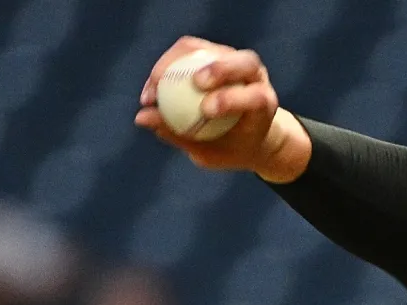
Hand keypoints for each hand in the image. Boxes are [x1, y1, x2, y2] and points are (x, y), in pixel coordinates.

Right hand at [134, 37, 310, 183]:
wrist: (247, 134)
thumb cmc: (230, 148)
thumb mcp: (209, 153)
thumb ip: (180, 136)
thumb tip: (141, 118)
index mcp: (265, 104)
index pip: (256, 97)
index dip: (233, 99)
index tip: (206, 110)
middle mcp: (256, 77)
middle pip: (244, 63)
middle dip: (219, 69)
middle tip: (192, 83)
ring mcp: (236, 60)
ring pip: (211, 49)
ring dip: (181, 62)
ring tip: (154, 87)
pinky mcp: (215, 52)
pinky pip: (189, 49)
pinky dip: (168, 63)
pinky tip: (152, 85)